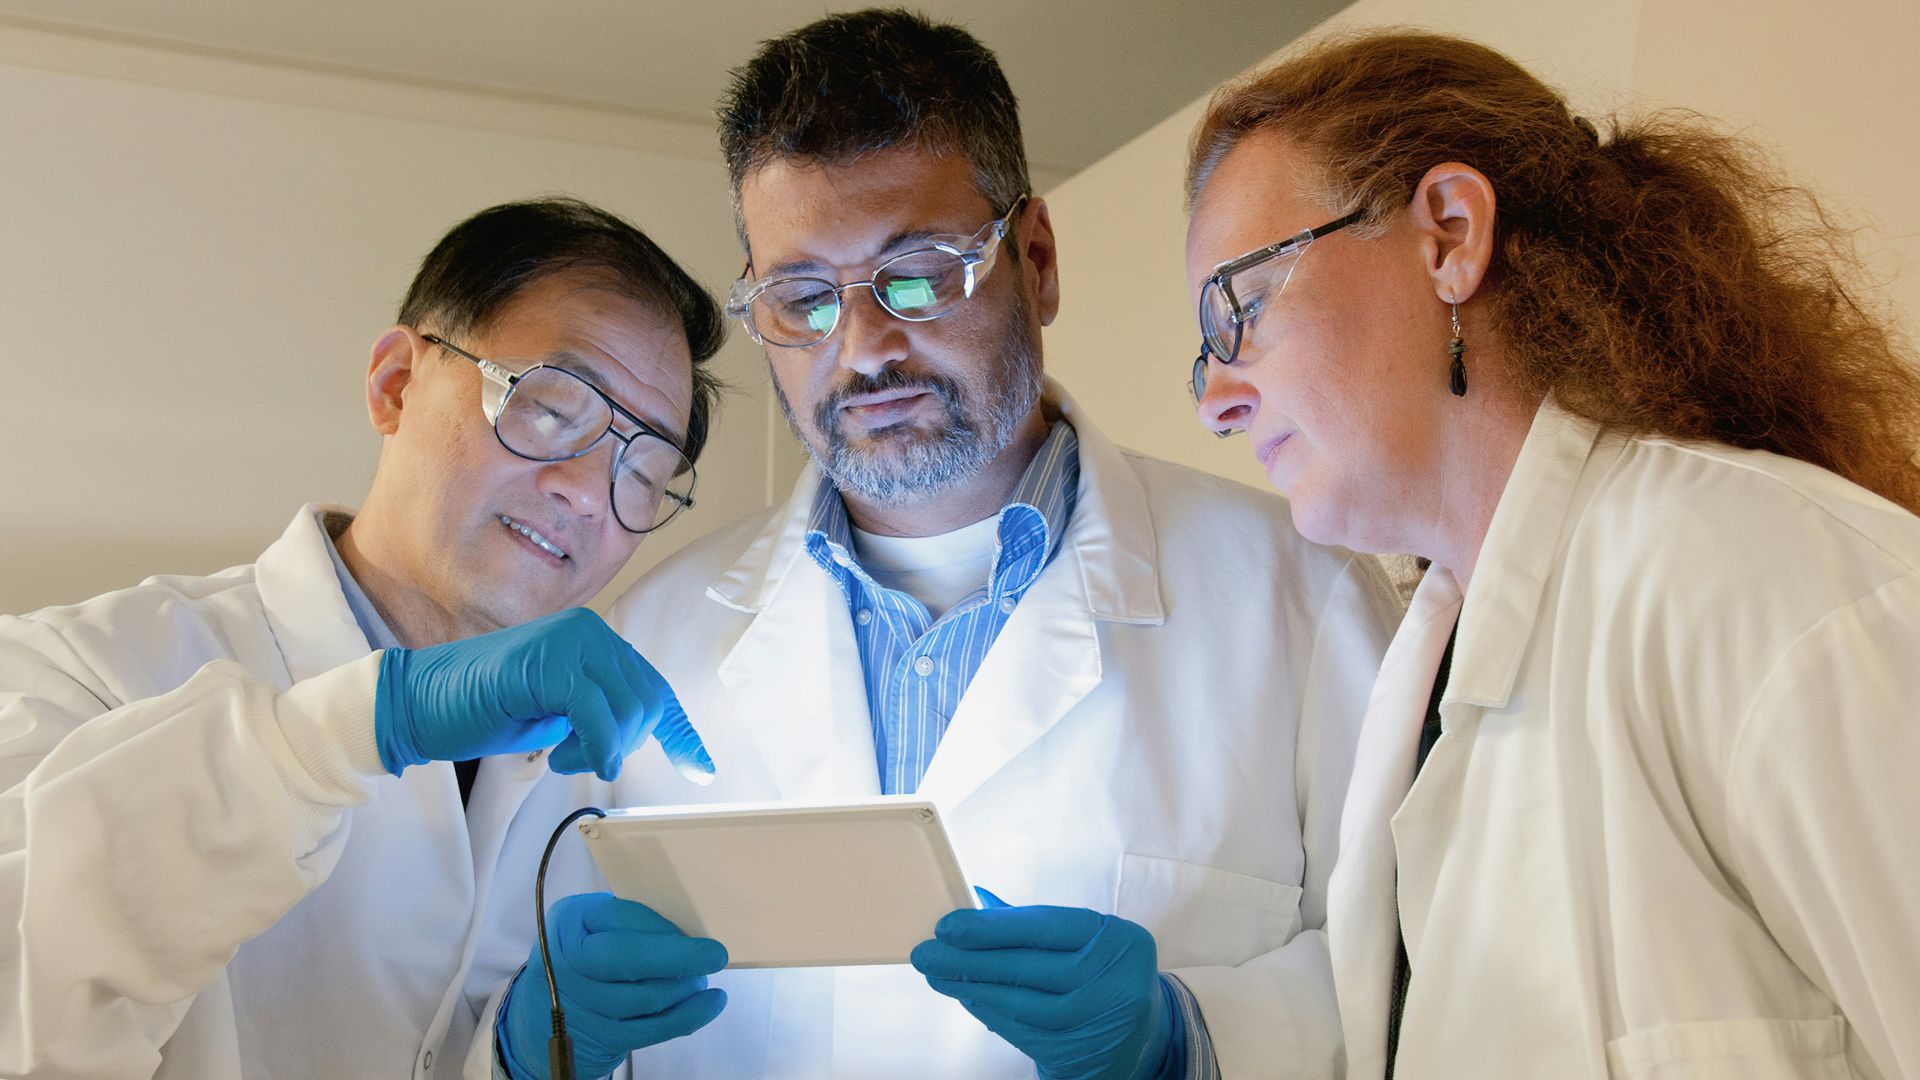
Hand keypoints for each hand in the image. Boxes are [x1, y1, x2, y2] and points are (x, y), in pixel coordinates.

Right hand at [373, 608, 713, 781]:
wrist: (418, 703)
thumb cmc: (484, 710)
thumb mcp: (559, 713)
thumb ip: (599, 712)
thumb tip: (638, 733)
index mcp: (594, 641)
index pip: (654, 686)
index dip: (680, 731)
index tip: (699, 768)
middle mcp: (589, 632)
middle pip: (648, 702)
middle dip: (626, 744)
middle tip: (582, 759)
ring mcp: (568, 642)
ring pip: (628, 710)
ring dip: (604, 748)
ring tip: (562, 756)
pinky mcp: (546, 664)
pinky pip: (597, 714)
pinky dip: (596, 747)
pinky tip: (572, 760)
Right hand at [499, 892, 727, 1079]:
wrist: (546, 1008)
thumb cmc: (587, 950)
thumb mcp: (595, 923)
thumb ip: (631, 920)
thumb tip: (688, 929)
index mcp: (569, 921)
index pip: (616, 918)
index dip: (658, 926)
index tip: (694, 929)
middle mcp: (567, 961)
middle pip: (623, 959)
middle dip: (675, 957)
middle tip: (715, 955)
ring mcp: (580, 1004)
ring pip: (643, 998)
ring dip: (684, 987)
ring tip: (702, 977)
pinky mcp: (600, 1036)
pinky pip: (650, 1030)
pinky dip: (687, 1016)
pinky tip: (710, 1003)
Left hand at [911, 902, 1174, 1079]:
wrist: (1141, 1039)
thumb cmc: (1102, 976)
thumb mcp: (1087, 943)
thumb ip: (1037, 924)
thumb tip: (977, 901)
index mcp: (1120, 940)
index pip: (1046, 927)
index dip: (993, 927)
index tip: (948, 926)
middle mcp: (1117, 982)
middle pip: (1028, 967)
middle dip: (969, 959)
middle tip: (926, 953)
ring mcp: (1100, 1022)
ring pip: (1021, 1003)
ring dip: (971, 988)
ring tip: (937, 975)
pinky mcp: (1080, 1054)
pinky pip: (1022, 1032)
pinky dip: (989, 1012)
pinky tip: (966, 997)